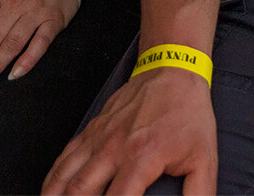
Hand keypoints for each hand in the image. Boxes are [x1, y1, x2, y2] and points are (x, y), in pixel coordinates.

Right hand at [44, 65, 217, 195]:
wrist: (172, 71)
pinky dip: (53, 178)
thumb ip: (200, 195)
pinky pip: (65, 157)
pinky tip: (49, 192)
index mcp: (142, 158)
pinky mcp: (92, 129)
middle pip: (80, 192)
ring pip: (65, 176)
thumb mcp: (204, 159)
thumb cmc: (188, 115)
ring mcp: (99, 137)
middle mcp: (114, 149)